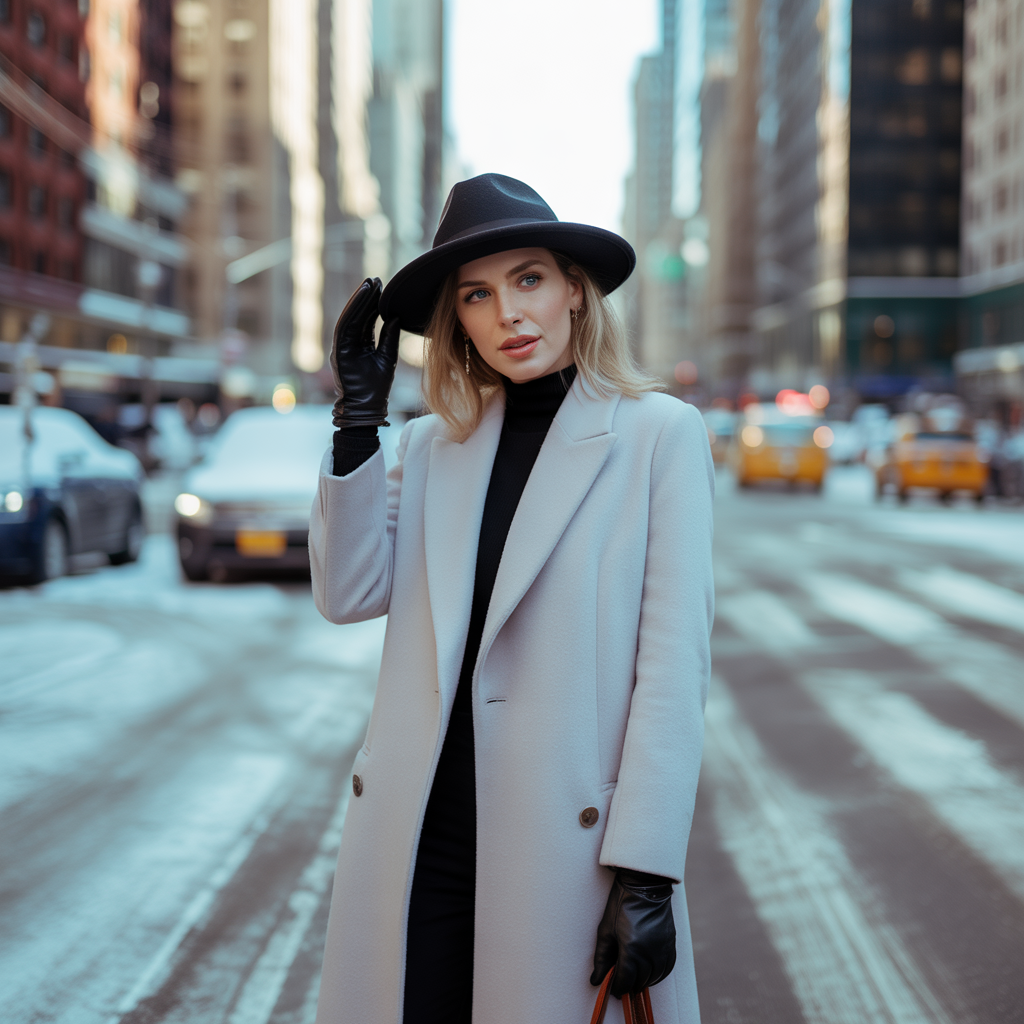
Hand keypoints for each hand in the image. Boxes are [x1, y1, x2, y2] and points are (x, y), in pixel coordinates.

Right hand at [330, 278, 400, 427]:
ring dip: (358, 300)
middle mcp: (350, 343)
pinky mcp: (338, 351)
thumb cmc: (377, 387)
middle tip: (375, 279)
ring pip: (350, 318)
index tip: (383, 286)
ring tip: (369, 285)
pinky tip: (361, 299)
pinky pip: (345, 327)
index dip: (374, 303)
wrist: (367, 408)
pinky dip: (352, 312)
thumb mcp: (387, 357)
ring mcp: (342, 347)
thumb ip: (389, 337)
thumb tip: (394, 315)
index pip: (366, 319)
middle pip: (357, 315)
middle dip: (366, 297)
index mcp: (361, 344)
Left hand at [591, 869, 675, 997]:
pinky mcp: (671, 945)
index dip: (617, 988)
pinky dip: (657, 975)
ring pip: (654, 978)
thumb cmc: (620, 906)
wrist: (644, 886)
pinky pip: (666, 969)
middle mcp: (650, 953)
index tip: (612, 989)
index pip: (625, 981)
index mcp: (631, 950)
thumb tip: (595, 981)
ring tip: (632, 977)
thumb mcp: (605, 931)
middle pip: (640, 982)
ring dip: (642, 981)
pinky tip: (648, 972)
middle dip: (629, 985)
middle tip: (620, 981)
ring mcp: (663, 950)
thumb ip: (600, 959)